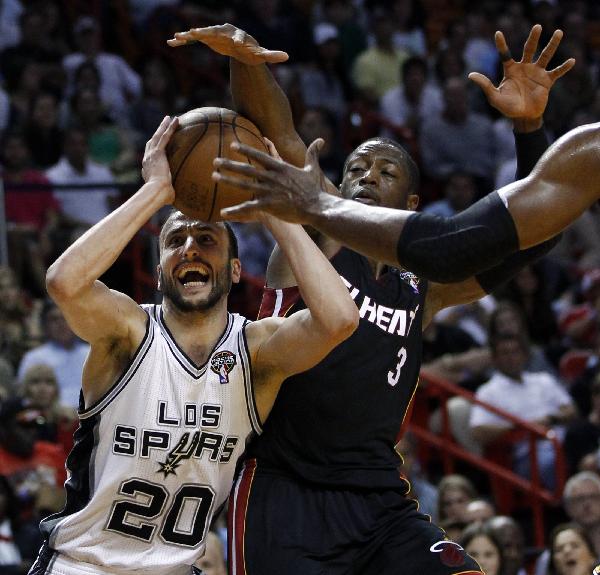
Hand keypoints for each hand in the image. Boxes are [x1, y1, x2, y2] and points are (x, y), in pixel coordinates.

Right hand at [141, 115, 177, 201]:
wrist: (157, 192)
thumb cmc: (161, 197)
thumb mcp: (165, 194)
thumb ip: (169, 192)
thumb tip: (174, 198)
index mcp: (147, 169)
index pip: (150, 156)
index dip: (154, 149)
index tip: (159, 146)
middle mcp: (147, 160)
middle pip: (152, 142)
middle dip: (157, 133)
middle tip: (163, 125)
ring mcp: (151, 155)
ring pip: (157, 136)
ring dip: (163, 126)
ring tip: (169, 118)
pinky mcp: (158, 152)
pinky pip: (165, 137)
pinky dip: (169, 128)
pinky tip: (175, 120)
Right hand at [167, 23, 288, 65]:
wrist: (240, 46)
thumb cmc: (252, 51)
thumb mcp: (261, 55)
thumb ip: (272, 55)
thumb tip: (287, 57)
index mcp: (237, 35)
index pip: (236, 36)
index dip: (236, 39)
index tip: (235, 43)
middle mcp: (224, 31)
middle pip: (214, 31)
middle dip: (205, 32)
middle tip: (195, 33)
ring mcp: (213, 34)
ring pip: (200, 34)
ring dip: (189, 35)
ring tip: (177, 36)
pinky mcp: (206, 40)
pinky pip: (193, 40)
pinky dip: (183, 41)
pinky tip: (171, 42)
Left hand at [212, 138, 327, 222]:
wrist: (317, 208)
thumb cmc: (315, 190)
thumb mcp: (313, 169)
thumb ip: (313, 154)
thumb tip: (321, 140)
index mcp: (281, 168)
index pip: (260, 156)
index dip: (245, 150)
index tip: (232, 145)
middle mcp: (272, 178)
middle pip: (247, 169)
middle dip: (230, 164)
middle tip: (215, 161)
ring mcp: (269, 191)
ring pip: (244, 185)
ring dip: (228, 180)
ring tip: (214, 177)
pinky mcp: (269, 205)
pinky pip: (248, 207)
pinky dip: (235, 210)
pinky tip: (223, 212)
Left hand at [469, 25, 574, 120]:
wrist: (522, 117)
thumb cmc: (507, 107)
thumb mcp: (494, 97)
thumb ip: (485, 84)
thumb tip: (470, 75)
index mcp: (510, 70)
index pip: (505, 54)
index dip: (501, 44)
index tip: (497, 33)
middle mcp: (524, 68)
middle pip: (529, 49)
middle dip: (533, 38)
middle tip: (537, 27)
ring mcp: (537, 73)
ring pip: (545, 56)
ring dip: (552, 45)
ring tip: (558, 32)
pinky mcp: (547, 81)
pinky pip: (557, 72)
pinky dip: (564, 67)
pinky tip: (571, 61)